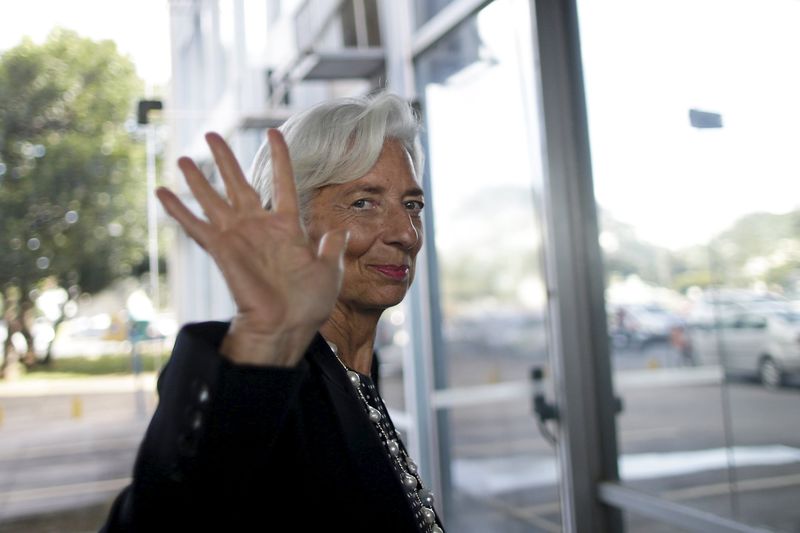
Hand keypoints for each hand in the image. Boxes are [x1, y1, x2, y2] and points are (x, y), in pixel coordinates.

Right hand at [156, 130, 347, 365]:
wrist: (286, 326)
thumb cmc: (309, 303)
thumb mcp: (329, 269)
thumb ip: (332, 247)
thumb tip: (342, 230)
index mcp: (288, 226)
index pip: (283, 182)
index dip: (279, 157)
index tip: (273, 132)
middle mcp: (259, 227)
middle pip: (239, 183)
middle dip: (225, 159)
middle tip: (211, 134)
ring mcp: (238, 237)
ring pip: (214, 199)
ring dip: (198, 179)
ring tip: (184, 157)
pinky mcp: (222, 250)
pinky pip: (196, 226)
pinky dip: (178, 209)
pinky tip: (162, 192)